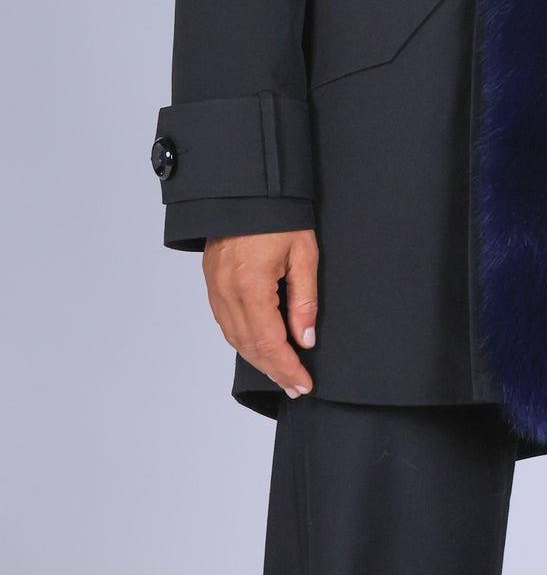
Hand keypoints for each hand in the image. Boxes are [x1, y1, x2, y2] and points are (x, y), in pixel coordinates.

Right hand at [202, 229, 318, 397]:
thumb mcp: (303, 253)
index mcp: (251, 286)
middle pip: (249, 346)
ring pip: (235, 338)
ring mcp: (215, 288)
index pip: (270, 342)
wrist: (246, 188)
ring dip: (257, 359)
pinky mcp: (212, 281)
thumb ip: (305, 299)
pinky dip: (243, 340)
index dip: (287, 367)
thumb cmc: (279, 214)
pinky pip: (226, 322)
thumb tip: (305, 339)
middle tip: (294, 387)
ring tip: (280, 372)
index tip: (303, 384)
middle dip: (274, 370)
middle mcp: (227, 292)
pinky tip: (258, 346)